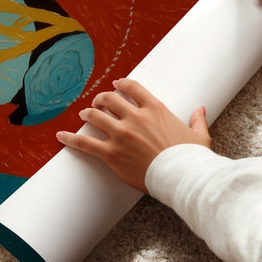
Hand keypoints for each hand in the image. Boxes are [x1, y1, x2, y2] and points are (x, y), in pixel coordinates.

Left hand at [56, 78, 210, 193]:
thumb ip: (197, 120)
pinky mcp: (111, 153)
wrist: (181, 177)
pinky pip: (85, 143)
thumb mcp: (198, 136)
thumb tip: (201, 109)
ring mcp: (121, 134)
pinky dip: (71, 138)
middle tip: (98, 102)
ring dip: (88, 114)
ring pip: (95, 116)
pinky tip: (61, 135)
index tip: (116, 85)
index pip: (132, 88)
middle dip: (101, 98)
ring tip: (84, 114)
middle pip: (109, 99)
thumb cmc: (190, 158)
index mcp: (155, 109)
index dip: (121, 84)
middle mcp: (135, 117)